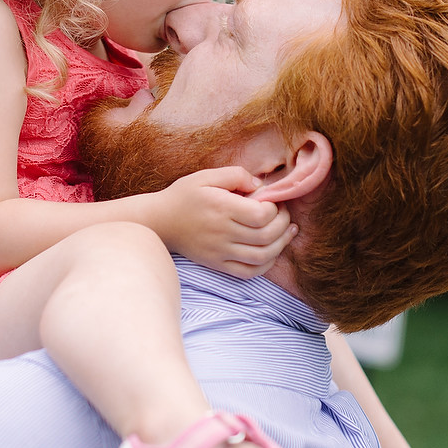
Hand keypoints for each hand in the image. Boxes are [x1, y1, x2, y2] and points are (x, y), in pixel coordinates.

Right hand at [149, 167, 295, 277]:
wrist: (159, 221)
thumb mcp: (206, 175)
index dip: (275, 208)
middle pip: (266, 236)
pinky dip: (266, 265)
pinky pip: (248, 272)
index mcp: (221, 207)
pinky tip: (272, 252)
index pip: (261, 215)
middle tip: (284, 214)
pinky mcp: (217, 264)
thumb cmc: (184, 195)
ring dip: (281, 245)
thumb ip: (236, 175)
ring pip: (262, 256)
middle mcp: (222, 232)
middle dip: (283, 224)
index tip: (273, 201)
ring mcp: (220, 251)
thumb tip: (260, 185)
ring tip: (288, 232)